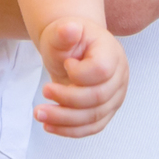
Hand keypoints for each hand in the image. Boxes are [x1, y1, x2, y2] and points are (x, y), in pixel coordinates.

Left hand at [34, 17, 128, 137]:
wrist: (73, 49)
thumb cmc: (68, 39)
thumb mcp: (61, 31)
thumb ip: (64, 32)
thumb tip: (69, 28)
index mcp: (112, 53)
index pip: (101, 70)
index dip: (79, 73)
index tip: (65, 64)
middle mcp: (119, 76)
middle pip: (98, 97)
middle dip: (67, 99)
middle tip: (44, 91)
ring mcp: (115, 96)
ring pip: (93, 117)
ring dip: (64, 119)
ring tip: (39, 113)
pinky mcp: (106, 111)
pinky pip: (91, 127)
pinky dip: (69, 130)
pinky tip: (49, 126)